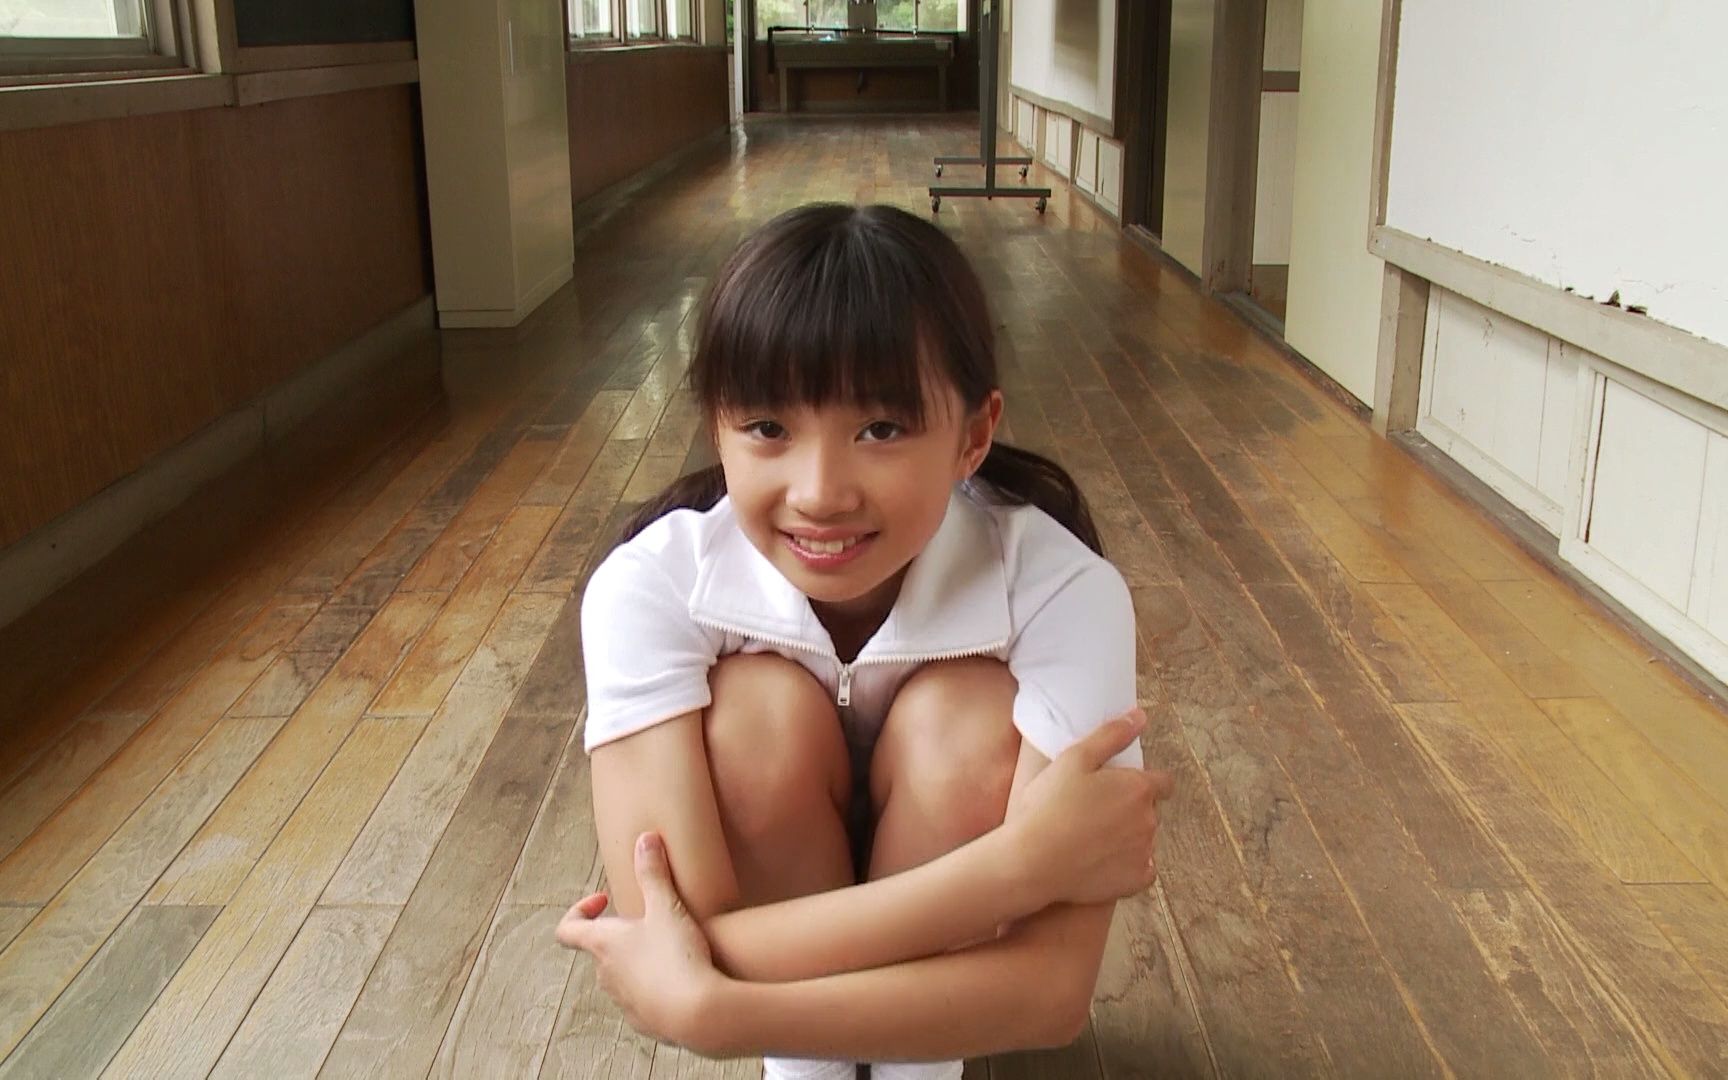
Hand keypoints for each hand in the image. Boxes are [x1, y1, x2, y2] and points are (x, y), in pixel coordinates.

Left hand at [556, 832, 726, 1049]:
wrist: (697, 1014)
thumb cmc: (676, 957)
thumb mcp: (667, 907)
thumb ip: (653, 873)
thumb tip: (645, 840)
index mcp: (602, 945)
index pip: (568, 929)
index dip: (580, 911)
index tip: (604, 900)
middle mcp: (605, 975)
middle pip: (599, 950)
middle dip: (621, 934)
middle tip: (648, 921)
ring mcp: (623, 1001)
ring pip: (622, 975)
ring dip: (638, 960)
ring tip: (670, 948)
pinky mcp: (644, 1021)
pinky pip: (643, 999)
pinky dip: (656, 987)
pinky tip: (682, 979)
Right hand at [1007, 709, 1175, 906]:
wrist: (1033, 861)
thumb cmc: (1049, 806)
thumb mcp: (1074, 759)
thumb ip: (1111, 735)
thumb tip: (1140, 717)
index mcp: (1138, 788)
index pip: (1163, 782)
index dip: (1146, 782)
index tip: (1121, 787)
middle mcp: (1149, 820)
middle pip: (1150, 810)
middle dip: (1132, 809)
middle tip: (1096, 810)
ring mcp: (1144, 852)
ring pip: (1144, 839)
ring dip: (1128, 836)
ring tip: (1092, 837)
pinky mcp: (1136, 880)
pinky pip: (1142, 869)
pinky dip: (1128, 865)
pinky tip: (1102, 861)